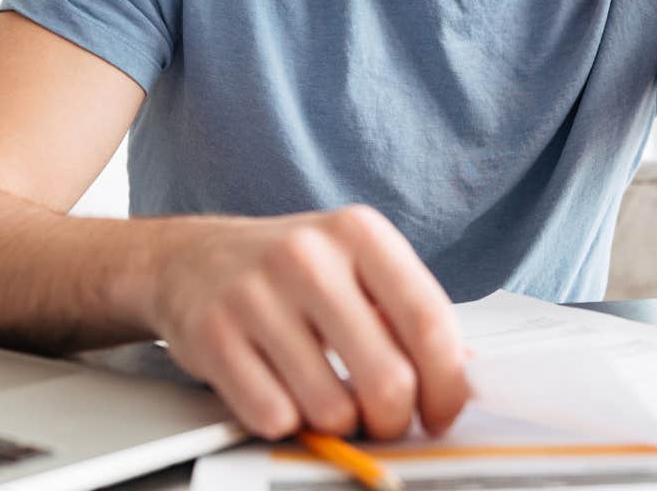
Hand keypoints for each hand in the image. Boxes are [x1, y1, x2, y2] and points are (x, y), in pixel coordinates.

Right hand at [145, 205, 469, 440]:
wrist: (191, 258)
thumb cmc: (286, 270)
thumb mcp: (355, 267)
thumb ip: (409, 315)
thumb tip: (465, 377)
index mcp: (357, 232)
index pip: (428, 321)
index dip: (447, 384)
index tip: (443, 411)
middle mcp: (306, 256)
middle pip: (387, 378)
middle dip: (394, 420)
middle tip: (385, 420)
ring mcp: (255, 295)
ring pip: (331, 409)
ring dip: (337, 424)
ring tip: (326, 399)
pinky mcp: (213, 336)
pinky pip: (274, 417)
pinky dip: (286, 422)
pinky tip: (280, 392)